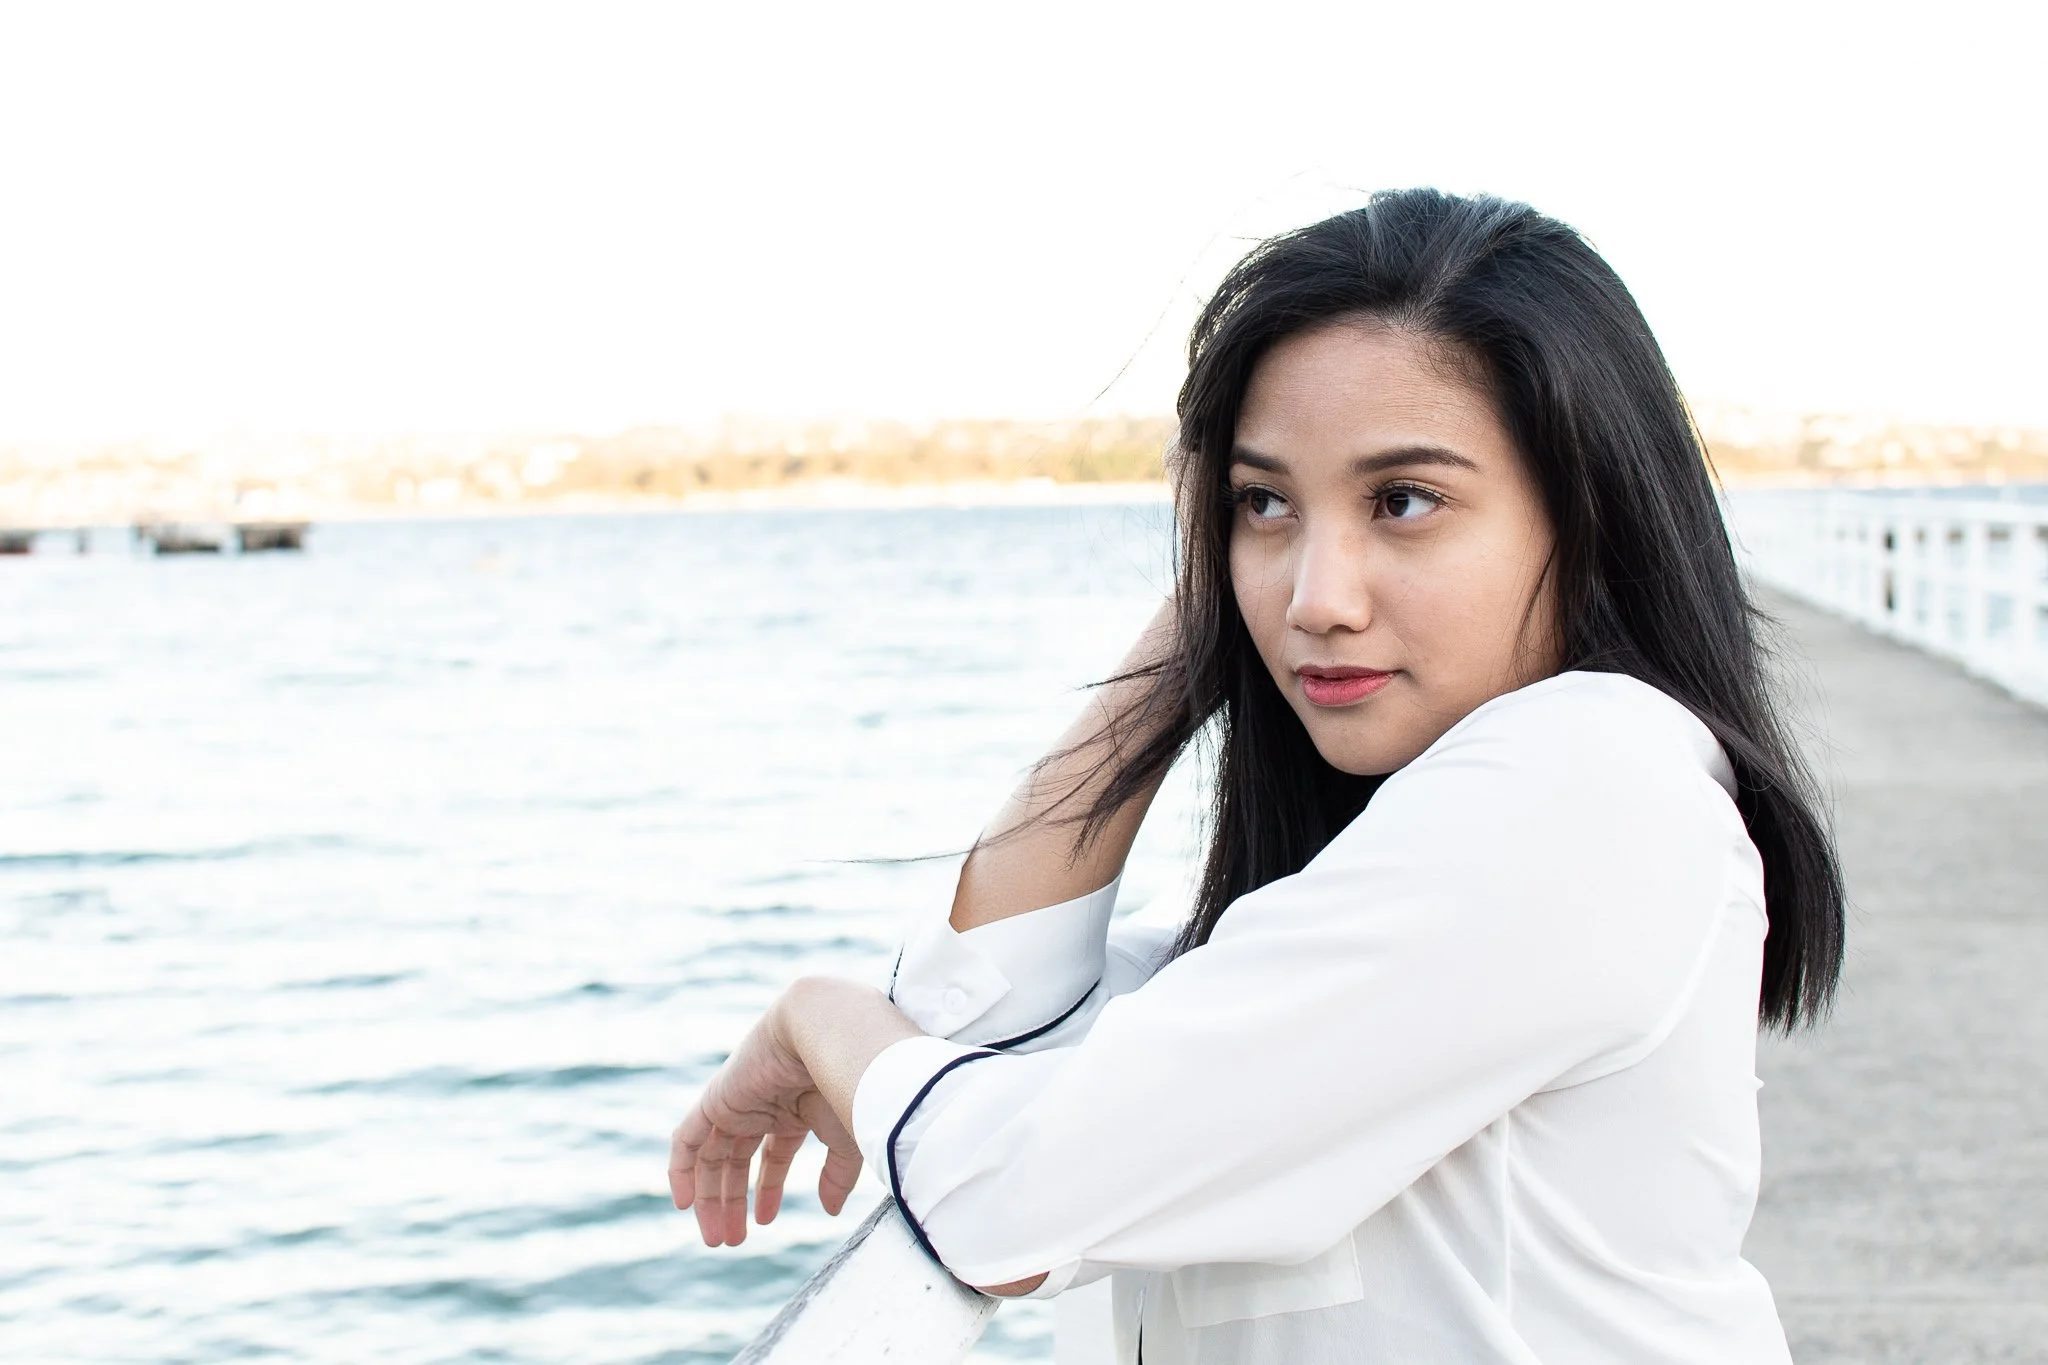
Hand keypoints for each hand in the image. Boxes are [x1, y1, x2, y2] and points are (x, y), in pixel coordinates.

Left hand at [668, 991, 863, 1246]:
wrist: (824, 1033)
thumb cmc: (845, 1080)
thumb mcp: (847, 1138)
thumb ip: (837, 1175)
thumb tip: (829, 1211)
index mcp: (795, 1111)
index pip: (773, 1155)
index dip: (768, 1191)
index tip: (765, 1223)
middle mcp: (763, 1107)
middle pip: (737, 1161)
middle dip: (733, 1202)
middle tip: (730, 1241)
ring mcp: (736, 1103)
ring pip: (713, 1156)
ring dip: (709, 1197)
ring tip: (715, 1237)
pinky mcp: (715, 1100)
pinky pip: (687, 1139)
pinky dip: (681, 1169)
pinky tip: (684, 1204)